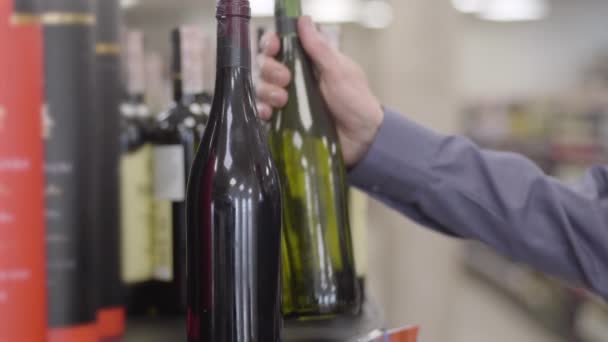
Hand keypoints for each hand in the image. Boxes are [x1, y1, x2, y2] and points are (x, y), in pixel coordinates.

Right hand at [256, 16, 383, 166]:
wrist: (361, 138)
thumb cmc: (355, 101)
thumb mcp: (338, 71)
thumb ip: (319, 48)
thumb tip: (303, 20)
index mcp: (307, 62)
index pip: (279, 46)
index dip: (271, 44)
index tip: (275, 47)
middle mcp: (293, 79)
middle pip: (265, 66)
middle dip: (270, 69)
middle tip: (286, 79)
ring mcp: (287, 101)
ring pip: (261, 88)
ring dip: (266, 90)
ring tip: (283, 100)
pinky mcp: (283, 122)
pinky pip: (262, 112)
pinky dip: (261, 110)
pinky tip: (268, 113)